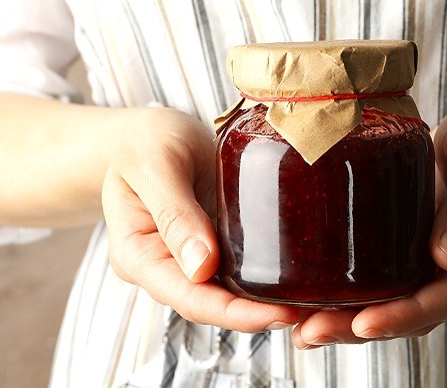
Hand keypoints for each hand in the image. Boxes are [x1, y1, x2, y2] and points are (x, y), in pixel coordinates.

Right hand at [102, 107, 299, 331]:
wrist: (143, 131)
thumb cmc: (142, 141)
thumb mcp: (155, 165)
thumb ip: (174, 213)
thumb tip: (201, 267)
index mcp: (138, 256)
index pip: (189, 299)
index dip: (235, 314)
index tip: (278, 314)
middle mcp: (162, 267)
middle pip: (212, 304)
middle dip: (258, 314)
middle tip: (308, 311)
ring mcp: (186, 259)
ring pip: (227, 292)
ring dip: (264, 300)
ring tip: (309, 301)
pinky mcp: (210, 244)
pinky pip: (237, 268)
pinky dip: (263, 274)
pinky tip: (294, 275)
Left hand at [291, 95, 446, 347]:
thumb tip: (446, 257)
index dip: (408, 314)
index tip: (366, 323)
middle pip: (424, 312)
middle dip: (369, 326)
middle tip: (314, 332)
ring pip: (406, 305)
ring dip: (357, 321)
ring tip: (307, 329)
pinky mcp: (426, 250)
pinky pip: (396, 282)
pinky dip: (362, 297)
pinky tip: (322, 303)